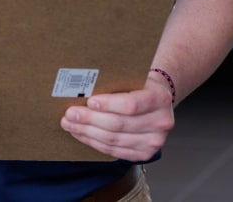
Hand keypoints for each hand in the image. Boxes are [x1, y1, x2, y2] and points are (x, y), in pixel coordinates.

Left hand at [60, 73, 174, 161]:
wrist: (158, 101)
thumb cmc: (142, 86)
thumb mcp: (135, 78)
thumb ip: (116, 84)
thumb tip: (83, 89)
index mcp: (160, 98)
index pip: (131, 104)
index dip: (108, 104)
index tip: (89, 101)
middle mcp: (161, 122)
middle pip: (118, 124)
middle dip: (90, 119)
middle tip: (71, 114)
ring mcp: (153, 141)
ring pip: (113, 139)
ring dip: (88, 133)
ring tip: (71, 124)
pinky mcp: (144, 154)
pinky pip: (114, 151)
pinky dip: (95, 143)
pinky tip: (83, 134)